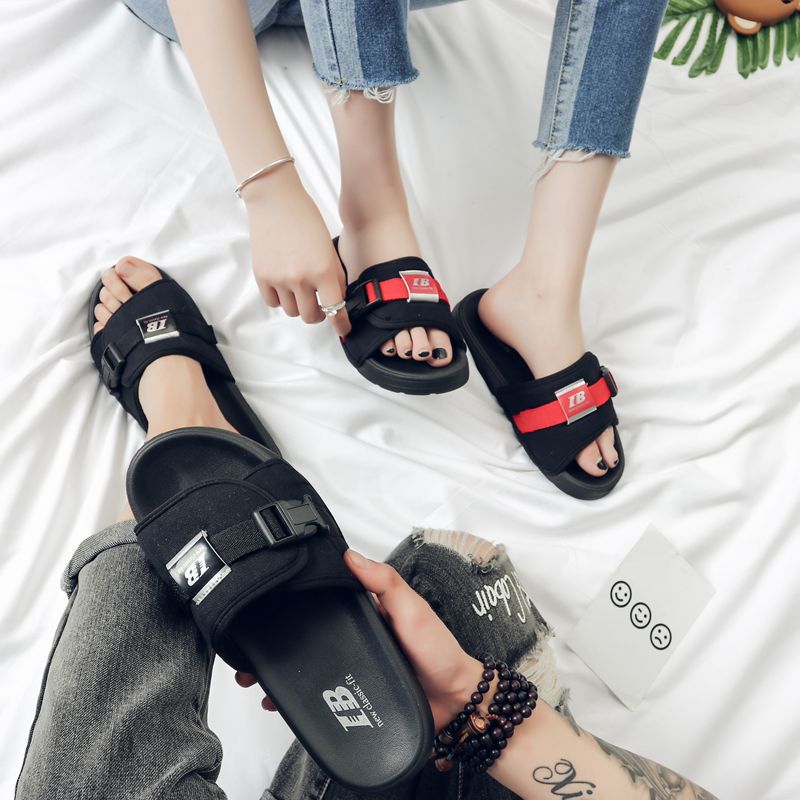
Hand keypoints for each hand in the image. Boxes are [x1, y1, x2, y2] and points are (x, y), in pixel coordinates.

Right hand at [235, 550, 481, 731]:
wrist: (455, 704)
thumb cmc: (439, 652)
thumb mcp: (413, 609)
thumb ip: (385, 583)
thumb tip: (351, 556)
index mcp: (366, 613)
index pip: (324, 603)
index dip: (294, 604)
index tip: (265, 604)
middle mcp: (355, 641)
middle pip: (307, 638)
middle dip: (274, 644)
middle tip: (247, 652)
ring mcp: (352, 670)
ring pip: (307, 669)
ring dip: (278, 674)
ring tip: (254, 679)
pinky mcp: (354, 698)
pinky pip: (320, 699)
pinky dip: (297, 702)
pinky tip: (280, 704)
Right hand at [242, 168, 350, 336]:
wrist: (275, 201)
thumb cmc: (305, 218)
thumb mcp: (329, 247)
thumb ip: (335, 276)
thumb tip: (337, 298)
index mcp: (323, 271)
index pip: (335, 309)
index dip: (341, 324)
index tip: (343, 329)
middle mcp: (301, 279)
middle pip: (311, 316)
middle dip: (319, 314)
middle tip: (320, 304)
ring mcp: (279, 279)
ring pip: (292, 311)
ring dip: (299, 305)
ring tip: (301, 290)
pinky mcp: (261, 276)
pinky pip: (273, 302)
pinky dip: (281, 299)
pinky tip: (285, 286)